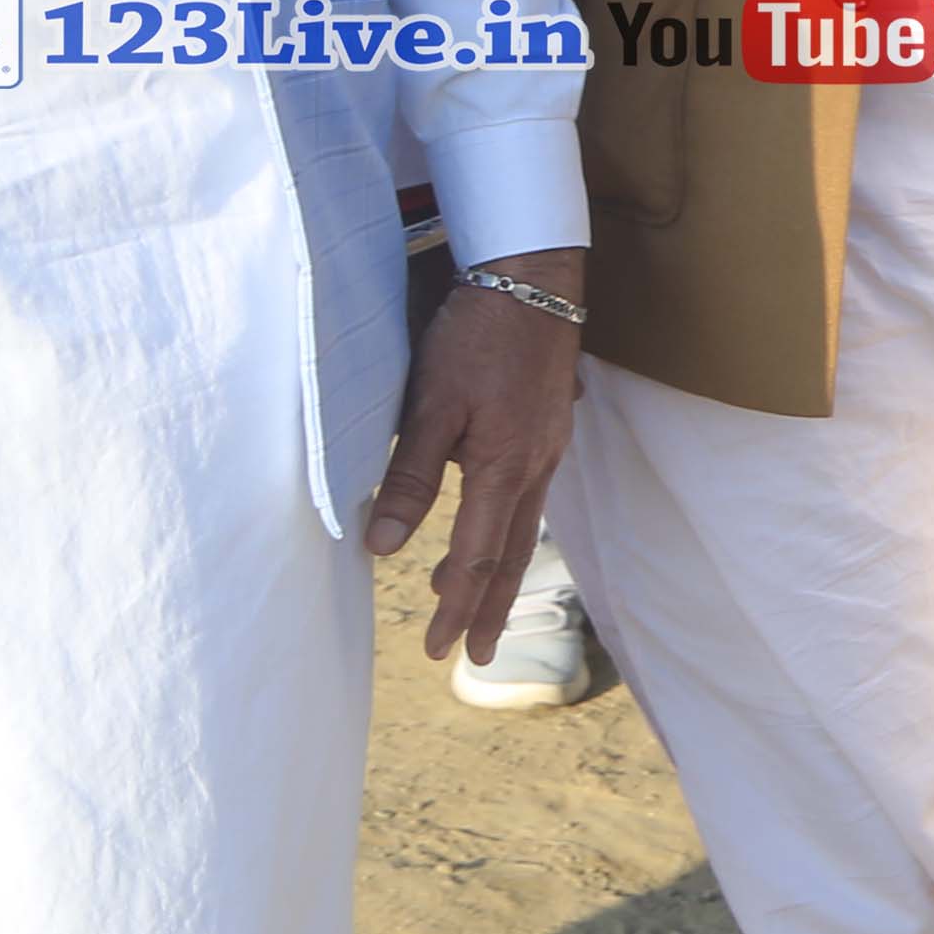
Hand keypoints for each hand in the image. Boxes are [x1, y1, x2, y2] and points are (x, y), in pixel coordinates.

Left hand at [372, 256, 581, 665]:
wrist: (534, 279)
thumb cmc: (476, 336)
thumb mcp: (431, 406)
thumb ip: (412, 477)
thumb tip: (385, 545)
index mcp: (507, 468)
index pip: (481, 557)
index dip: (459, 607)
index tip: (439, 649)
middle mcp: (537, 465)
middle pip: (514, 553)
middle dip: (490, 607)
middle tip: (472, 654)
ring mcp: (548, 445)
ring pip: (523, 525)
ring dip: (497, 570)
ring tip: (467, 600)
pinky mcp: (546, 426)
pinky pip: (529, 494)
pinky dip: (507, 527)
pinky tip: (493, 524)